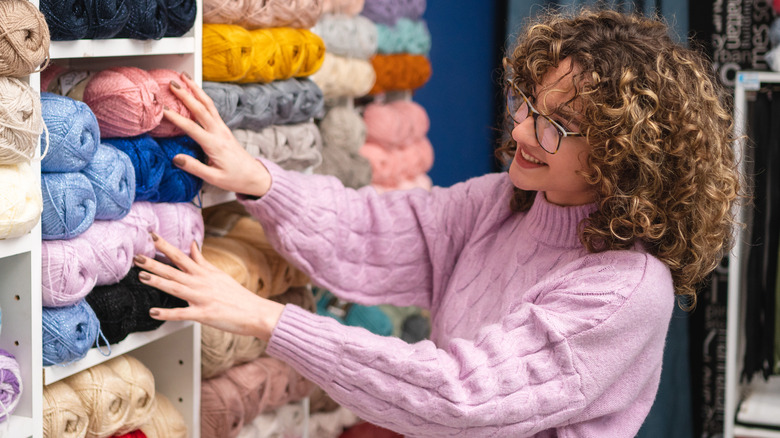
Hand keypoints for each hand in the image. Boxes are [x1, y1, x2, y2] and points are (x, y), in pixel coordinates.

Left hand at [135, 232, 284, 340]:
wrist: (255, 312)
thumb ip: (202, 260)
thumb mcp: (218, 274)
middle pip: (175, 270)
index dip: (165, 246)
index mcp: (204, 273)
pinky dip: (167, 313)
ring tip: (142, 277)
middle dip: (154, 262)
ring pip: (176, 288)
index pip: (181, 255)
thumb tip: (192, 244)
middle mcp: (201, 283)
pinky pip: (183, 314)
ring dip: (158, 282)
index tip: (151, 235)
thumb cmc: (237, 295)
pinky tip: (154, 312)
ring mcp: (202, 298)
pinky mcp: (204, 314)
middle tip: (137, 256)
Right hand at [163, 73, 271, 196]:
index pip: (192, 128)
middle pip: (201, 109)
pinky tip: (196, 91)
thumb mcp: (214, 178)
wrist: (253, 175)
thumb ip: (194, 167)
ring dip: (196, 89)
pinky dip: (203, 97)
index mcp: (214, 144)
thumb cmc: (234, 178)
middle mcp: (219, 132)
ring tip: (185, 77)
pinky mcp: (224, 128)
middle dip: (186, 94)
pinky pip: (212, 109)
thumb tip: (175, 158)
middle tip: (172, 83)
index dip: (176, 118)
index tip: (163, 109)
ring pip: (208, 104)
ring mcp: (222, 128)